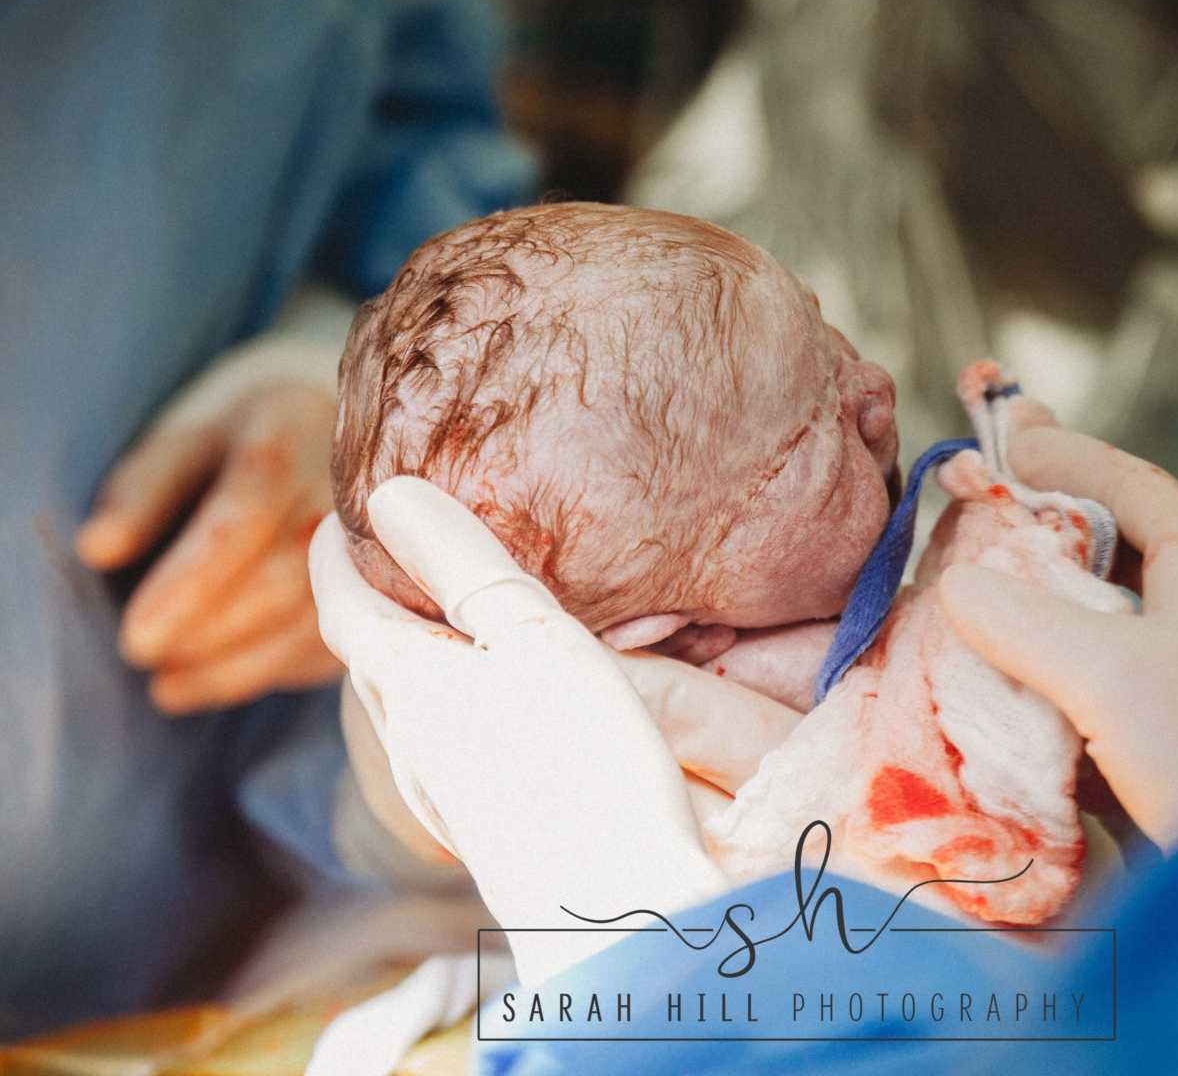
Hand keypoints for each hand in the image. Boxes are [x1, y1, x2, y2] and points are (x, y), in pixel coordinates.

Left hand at [77, 339, 344, 712]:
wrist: (337, 446)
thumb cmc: (245, 448)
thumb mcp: (187, 446)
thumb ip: (142, 491)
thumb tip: (97, 549)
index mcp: (290, 437)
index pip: (246, 517)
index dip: (191, 581)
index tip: (136, 636)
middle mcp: (349, 493)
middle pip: (282, 580)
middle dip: (206, 631)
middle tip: (142, 655)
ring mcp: (380, 546)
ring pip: (310, 626)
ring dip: (233, 667)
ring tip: (167, 684)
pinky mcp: (385, 594)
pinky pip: (329, 647)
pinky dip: (267, 673)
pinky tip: (216, 678)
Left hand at [307, 477, 799, 980]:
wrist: (615, 909)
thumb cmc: (579, 761)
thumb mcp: (533, 636)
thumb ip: (464, 565)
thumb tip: (390, 496)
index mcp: (409, 683)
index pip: (341, 604)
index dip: (334, 551)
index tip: (344, 509)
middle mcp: (407, 741)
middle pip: (367, 656)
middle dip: (374, 598)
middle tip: (406, 551)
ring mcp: (439, 793)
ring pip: (405, 703)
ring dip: (414, 652)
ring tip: (455, 617)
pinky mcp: (479, 825)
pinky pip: (441, 740)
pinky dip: (450, 698)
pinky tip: (498, 702)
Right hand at [939, 411, 1177, 850]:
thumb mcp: (1105, 673)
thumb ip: (1023, 622)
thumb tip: (960, 583)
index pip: (1132, 485)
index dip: (1068, 456)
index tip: (1010, 438)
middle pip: (1121, 546)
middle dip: (1050, 526)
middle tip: (986, 508)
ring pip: (1112, 616)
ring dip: (1049, 604)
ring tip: (983, 597)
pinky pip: (1109, 680)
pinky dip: (1058, 671)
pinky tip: (1017, 689)